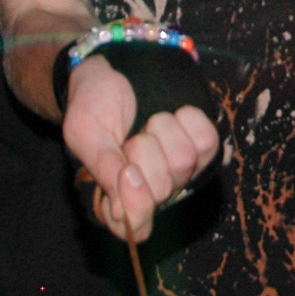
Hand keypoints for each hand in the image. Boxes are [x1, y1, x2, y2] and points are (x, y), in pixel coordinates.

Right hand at [60, 54, 221, 243]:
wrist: (112, 68)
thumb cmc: (93, 106)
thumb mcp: (85, 136)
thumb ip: (104, 170)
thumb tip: (121, 210)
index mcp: (118, 197)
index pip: (137, 227)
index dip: (137, 205)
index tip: (127, 171)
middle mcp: (152, 190)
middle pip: (163, 190)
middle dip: (143, 153)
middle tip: (129, 136)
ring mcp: (180, 170)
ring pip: (185, 162)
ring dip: (162, 132)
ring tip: (147, 123)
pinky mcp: (202, 146)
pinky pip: (209, 142)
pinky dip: (189, 120)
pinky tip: (174, 115)